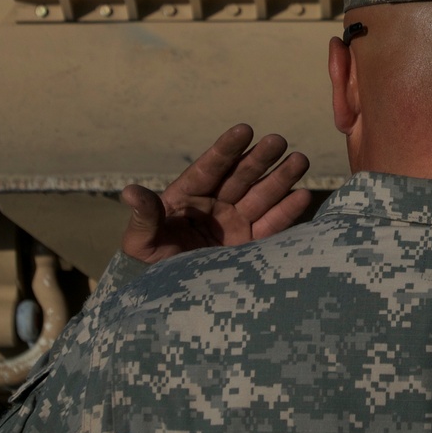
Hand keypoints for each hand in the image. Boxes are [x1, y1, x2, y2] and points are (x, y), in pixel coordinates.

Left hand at [120, 124, 310, 264]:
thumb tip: (128, 191)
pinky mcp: (251, 246)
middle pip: (241, 176)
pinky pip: (272, 225)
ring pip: (261, 195)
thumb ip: (144, 216)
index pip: (210, 168)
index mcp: (188, 197)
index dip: (227, 149)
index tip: (245, 129)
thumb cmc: (149, 268)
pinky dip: (287, 211)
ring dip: (281, 177)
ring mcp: (236, 224)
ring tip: (300, 159)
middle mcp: (216, 205)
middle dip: (260, 158)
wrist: (169, 302)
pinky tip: (302, 195)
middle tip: (278, 140)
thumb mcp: (141, 243)